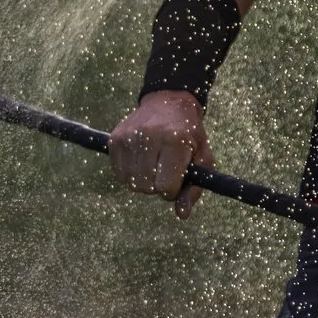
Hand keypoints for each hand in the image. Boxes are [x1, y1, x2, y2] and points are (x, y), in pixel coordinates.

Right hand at [109, 88, 207, 216]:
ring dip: (145, 181)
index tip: (177, 178)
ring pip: (132, 184)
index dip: (172, 189)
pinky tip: (142, 159)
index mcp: (175, 140)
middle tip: (166, 169)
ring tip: (155, 162)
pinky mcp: (115, 138)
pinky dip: (131, 174)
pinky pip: (120, 174)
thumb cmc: (190, 135)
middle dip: (158, 185)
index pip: (165, 188)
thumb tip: (182, 215)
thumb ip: (194, 189)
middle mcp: (149, 136)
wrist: (169, 102)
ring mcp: (129, 136)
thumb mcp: (202, 158)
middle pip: (147, 188)